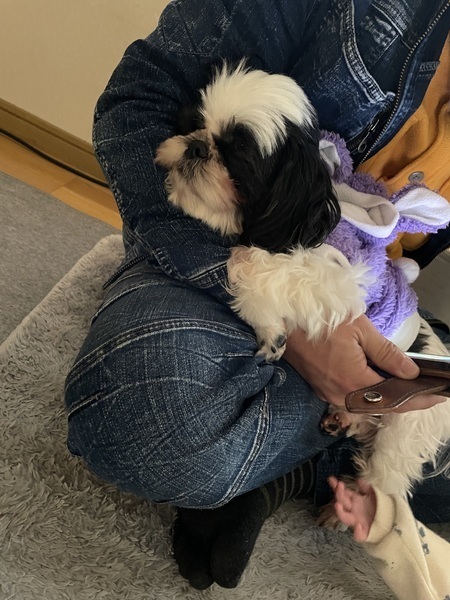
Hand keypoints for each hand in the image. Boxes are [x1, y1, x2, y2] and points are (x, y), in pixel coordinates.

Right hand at [283, 314, 446, 410]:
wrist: (284, 319)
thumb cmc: (321, 320)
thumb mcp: (360, 330)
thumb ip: (387, 354)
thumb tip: (410, 373)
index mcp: (353, 382)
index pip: (394, 398)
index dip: (419, 399)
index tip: (438, 396)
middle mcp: (340, 395)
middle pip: (380, 405)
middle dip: (406, 399)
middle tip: (427, 392)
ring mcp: (328, 393)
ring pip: (364, 402)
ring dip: (386, 396)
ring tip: (406, 386)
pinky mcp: (320, 388)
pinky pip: (350, 396)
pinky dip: (367, 391)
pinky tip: (377, 380)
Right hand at [328, 476, 375, 542]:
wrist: (389, 522)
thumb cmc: (378, 507)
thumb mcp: (373, 494)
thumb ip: (366, 487)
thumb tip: (358, 480)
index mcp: (354, 501)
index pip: (343, 493)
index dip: (336, 487)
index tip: (331, 479)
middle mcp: (353, 511)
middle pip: (342, 503)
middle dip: (339, 494)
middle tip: (339, 485)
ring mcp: (357, 522)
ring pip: (345, 518)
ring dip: (340, 512)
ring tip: (338, 505)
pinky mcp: (364, 533)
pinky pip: (358, 536)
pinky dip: (357, 532)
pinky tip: (358, 525)